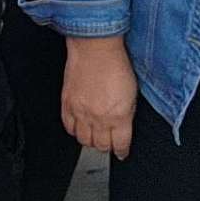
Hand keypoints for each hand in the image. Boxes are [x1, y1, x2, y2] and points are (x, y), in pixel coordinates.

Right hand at [60, 35, 135, 157]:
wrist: (95, 48)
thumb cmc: (115, 64)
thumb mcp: (132, 93)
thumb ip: (127, 114)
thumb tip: (123, 126)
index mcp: (119, 116)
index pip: (120, 145)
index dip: (122, 151)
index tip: (122, 152)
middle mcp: (99, 118)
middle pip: (101, 146)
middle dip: (106, 147)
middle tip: (108, 143)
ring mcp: (81, 112)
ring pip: (83, 140)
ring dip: (89, 140)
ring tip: (94, 135)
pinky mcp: (67, 104)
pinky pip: (68, 127)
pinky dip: (74, 130)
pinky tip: (79, 126)